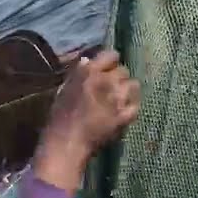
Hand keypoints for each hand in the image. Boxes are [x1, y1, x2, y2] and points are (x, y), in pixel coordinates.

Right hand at [34, 50, 140, 191]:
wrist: (68, 142)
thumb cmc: (60, 116)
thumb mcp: (65, 88)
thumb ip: (79, 73)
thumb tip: (88, 60)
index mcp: (88, 72)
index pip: (111, 55)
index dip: (110, 61)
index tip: (106, 68)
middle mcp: (106, 82)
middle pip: (123, 70)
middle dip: (118, 77)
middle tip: (111, 86)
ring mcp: (118, 100)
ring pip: (134, 85)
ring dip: (128, 89)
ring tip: (120, 96)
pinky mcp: (125, 116)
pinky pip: (137, 104)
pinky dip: (132, 105)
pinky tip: (125, 109)